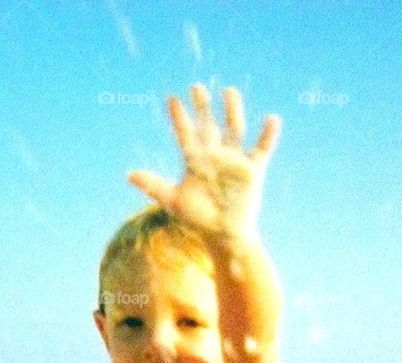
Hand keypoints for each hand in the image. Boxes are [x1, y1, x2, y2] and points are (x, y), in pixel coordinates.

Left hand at [128, 84, 280, 240]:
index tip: (172, 99)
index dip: (179, 118)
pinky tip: (272, 119)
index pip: (186, 134)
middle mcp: (215, 155)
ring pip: (235, 129)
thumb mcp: (174, 201)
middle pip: (209, 125)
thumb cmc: (198, 219)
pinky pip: (263, 148)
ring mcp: (234, 160)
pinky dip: (268, 135)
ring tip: (229, 91)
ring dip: (232, 111)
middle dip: (203, 107)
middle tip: (196, 87)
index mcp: (196, 161)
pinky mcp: (253, 169)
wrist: (224, 235)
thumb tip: (129, 174)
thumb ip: (154, 186)